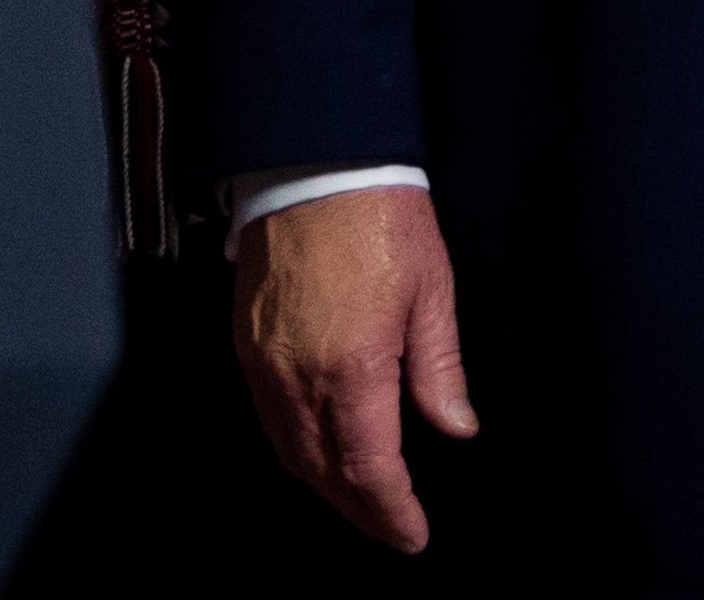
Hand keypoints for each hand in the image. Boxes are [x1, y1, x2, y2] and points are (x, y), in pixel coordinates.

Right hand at [230, 184, 477, 550]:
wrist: (316, 168)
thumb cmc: (382, 219)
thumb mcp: (433, 290)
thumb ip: (440, 369)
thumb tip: (456, 427)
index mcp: (352, 367)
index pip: (367, 467)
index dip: (390, 510)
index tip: (411, 535)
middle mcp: (298, 377)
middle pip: (322, 471)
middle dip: (357, 509)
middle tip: (391, 527)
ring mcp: (264, 365)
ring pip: (288, 451)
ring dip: (324, 483)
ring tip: (361, 501)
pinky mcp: (247, 347)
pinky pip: (268, 419)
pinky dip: (295, 448)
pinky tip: (320, 450)